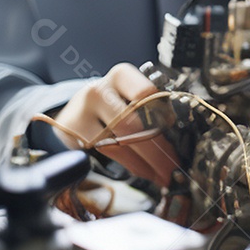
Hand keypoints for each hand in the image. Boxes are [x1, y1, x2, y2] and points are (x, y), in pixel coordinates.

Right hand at [50, 63, 178, 185]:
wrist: (76, 107)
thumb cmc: (115, 101)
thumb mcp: (130, 94)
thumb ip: (151, 106)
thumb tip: (178, 136)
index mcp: (121, 75)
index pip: (145, 92)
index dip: (162, 114)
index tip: (175, 133)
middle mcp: (98, 90)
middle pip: (131, 123)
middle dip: (157, 150)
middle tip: (173, 167)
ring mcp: (81, 112)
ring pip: (119, 142)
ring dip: (145, 163)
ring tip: (162, 175)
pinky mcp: (71, 132)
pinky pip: (107, 152)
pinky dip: (130, 164)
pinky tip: (144, 171)